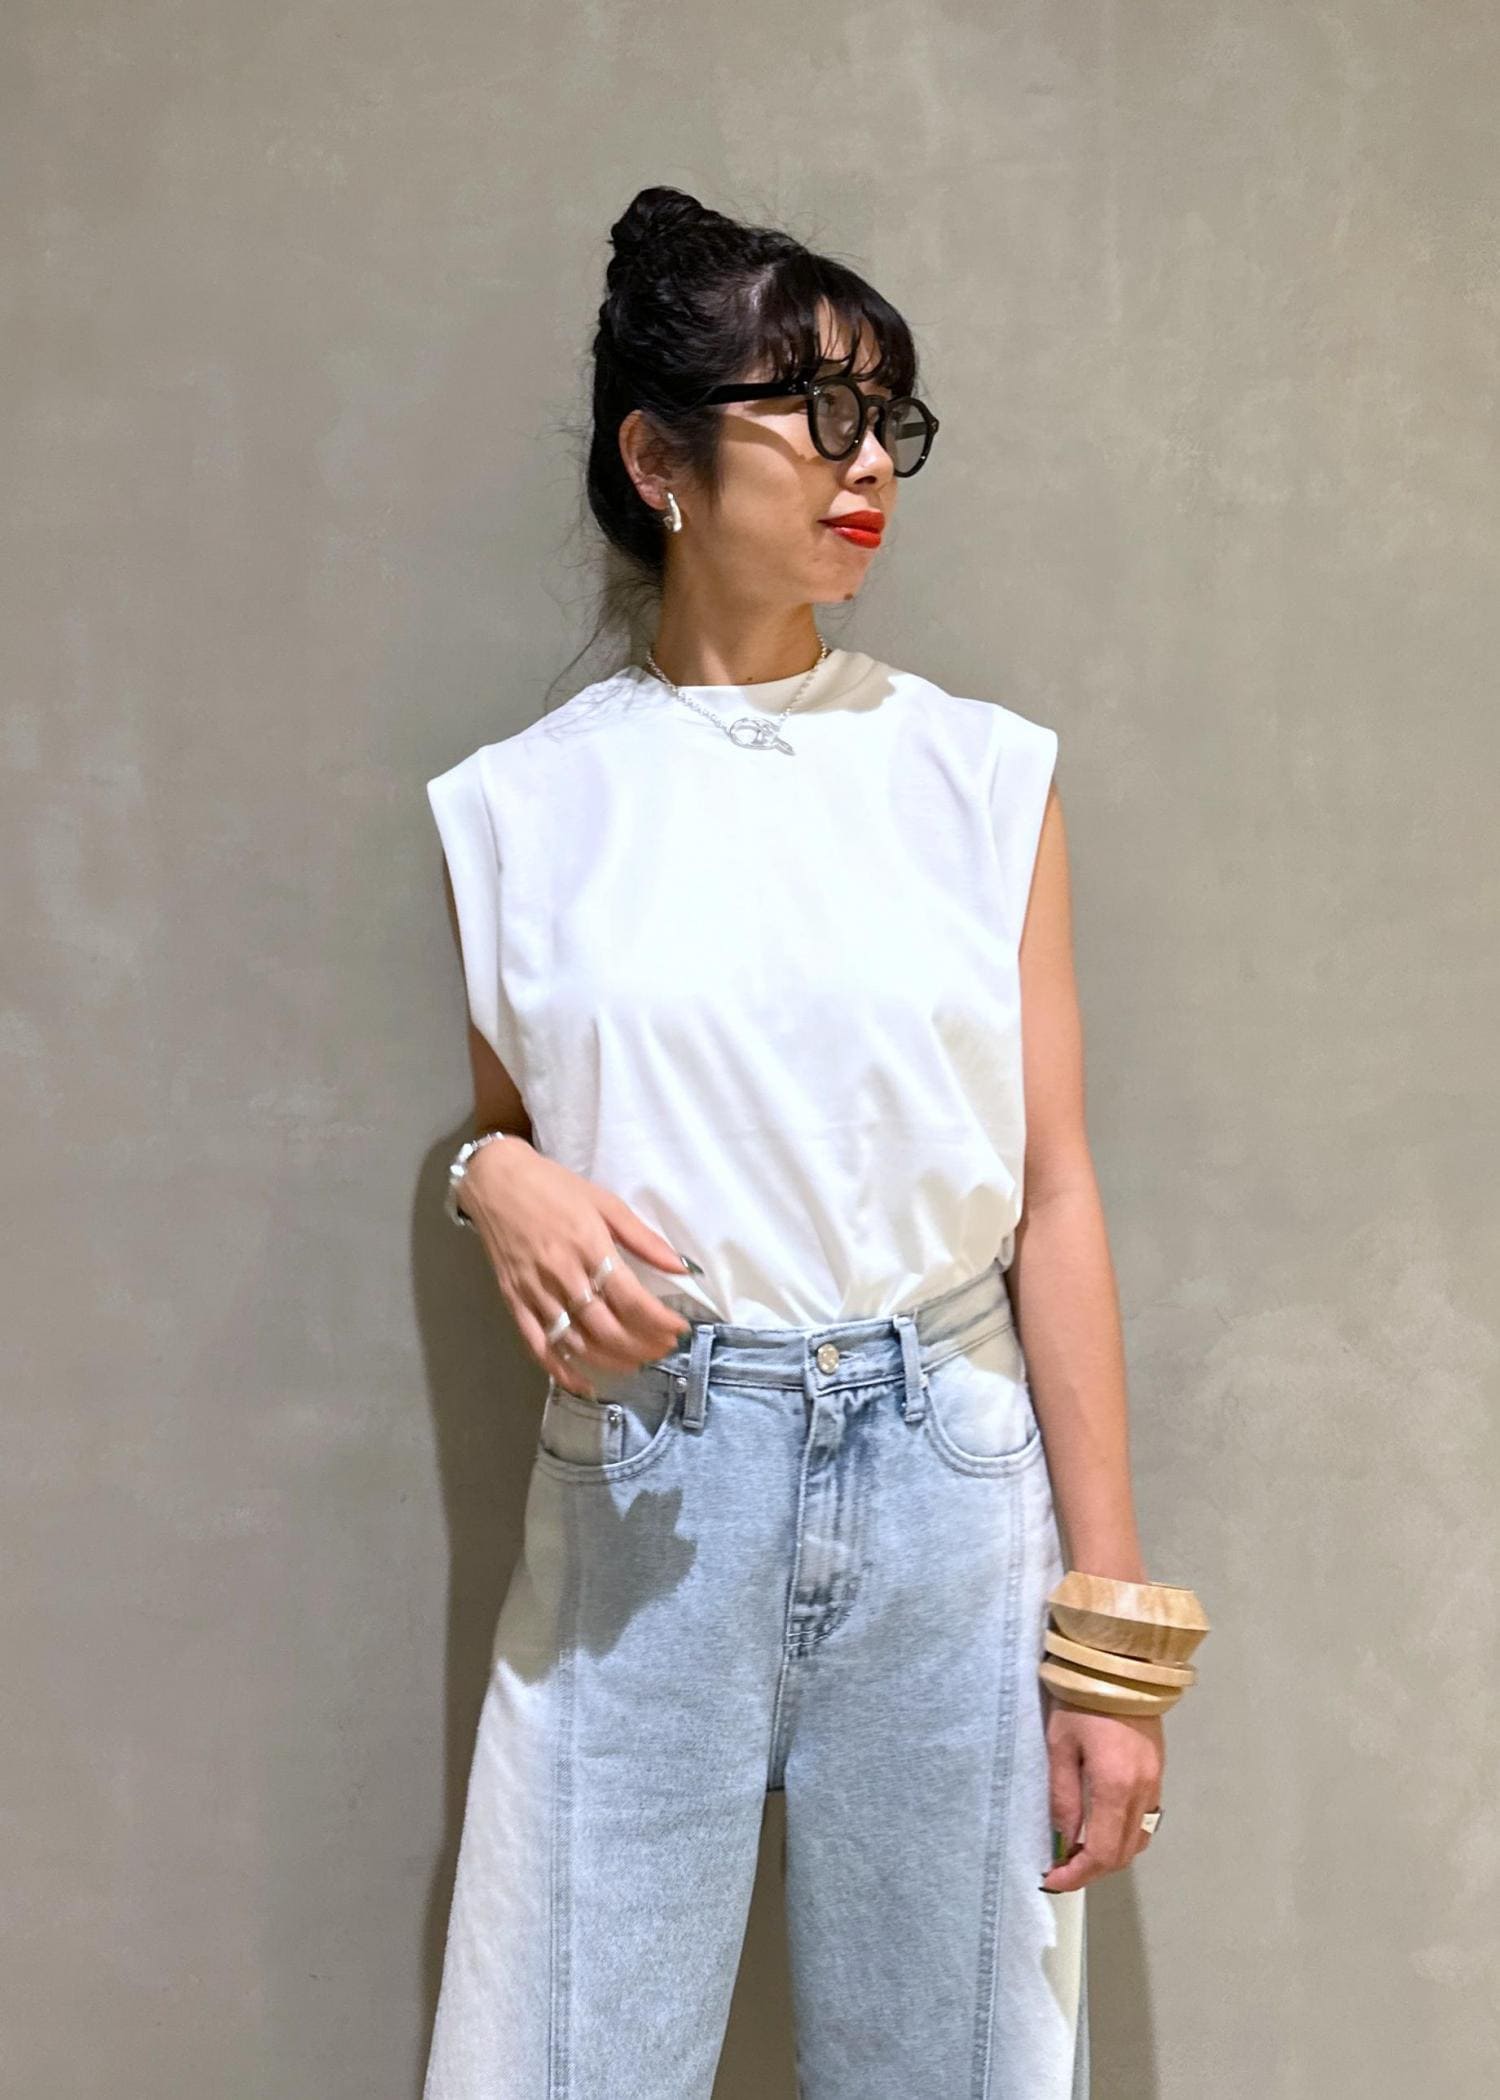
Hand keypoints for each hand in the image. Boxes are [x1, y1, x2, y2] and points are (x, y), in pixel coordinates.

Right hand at [458, 1139, 694, 1392]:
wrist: (496, 1180)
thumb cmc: (555, 1188)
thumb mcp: (605, 1202)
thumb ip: (643, 1239)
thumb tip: (682, 1267)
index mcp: (589, 1247)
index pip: (631, 1300)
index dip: (659, 1322)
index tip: (679, 1329)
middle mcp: (562, 1275)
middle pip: (607, 1329)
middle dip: (642, 1346)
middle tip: (663, 1349)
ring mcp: (535, 1292)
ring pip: (577, 1342)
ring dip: (611, 1361)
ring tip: (637, 1362)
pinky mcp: (514, 1302)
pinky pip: (538, 1345)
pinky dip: (561, 1370)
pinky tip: (584, 1384)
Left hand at [1038, 1699, 1164, 1891]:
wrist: (1121, 1662)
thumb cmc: (1081, 1699)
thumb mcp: (1059, 1745)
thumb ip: (1063, 1797)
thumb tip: (1063, 1841)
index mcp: (1115, 1786)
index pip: (1101, 1852)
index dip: (1076, 1874)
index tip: (1051, 1878)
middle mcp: (1142, 1791)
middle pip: (1122, 1854)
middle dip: (1090, 1869)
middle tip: (1059, 1866)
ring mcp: (1156, 1782)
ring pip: (1137, 1840)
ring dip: (1109, 1854)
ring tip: (1077, 1847)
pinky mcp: (1158, 1771)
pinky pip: (1145, 1819)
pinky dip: (1123, 1834)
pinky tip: (1101, 1824)